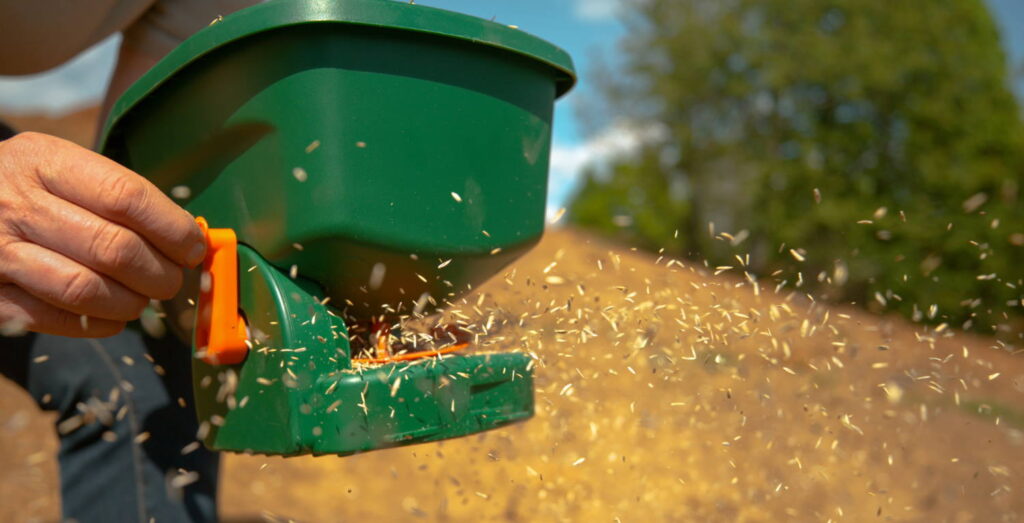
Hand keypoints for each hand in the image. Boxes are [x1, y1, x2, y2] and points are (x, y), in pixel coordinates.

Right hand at [0, 132, 204, 336]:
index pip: (127, 197)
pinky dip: (96, 324)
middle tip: (171, 281)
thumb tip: (187, 238)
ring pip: (86, 289)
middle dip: (160, 273)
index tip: (193, 247)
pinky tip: (112, 317)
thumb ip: (116, 195)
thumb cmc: (26, 187)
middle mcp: (16, 203)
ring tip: (143, 299)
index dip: (172, 229)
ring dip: (131, 303)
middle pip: (114, 248)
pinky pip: (53, 319)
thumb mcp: (60, 166)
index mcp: (43, 161)